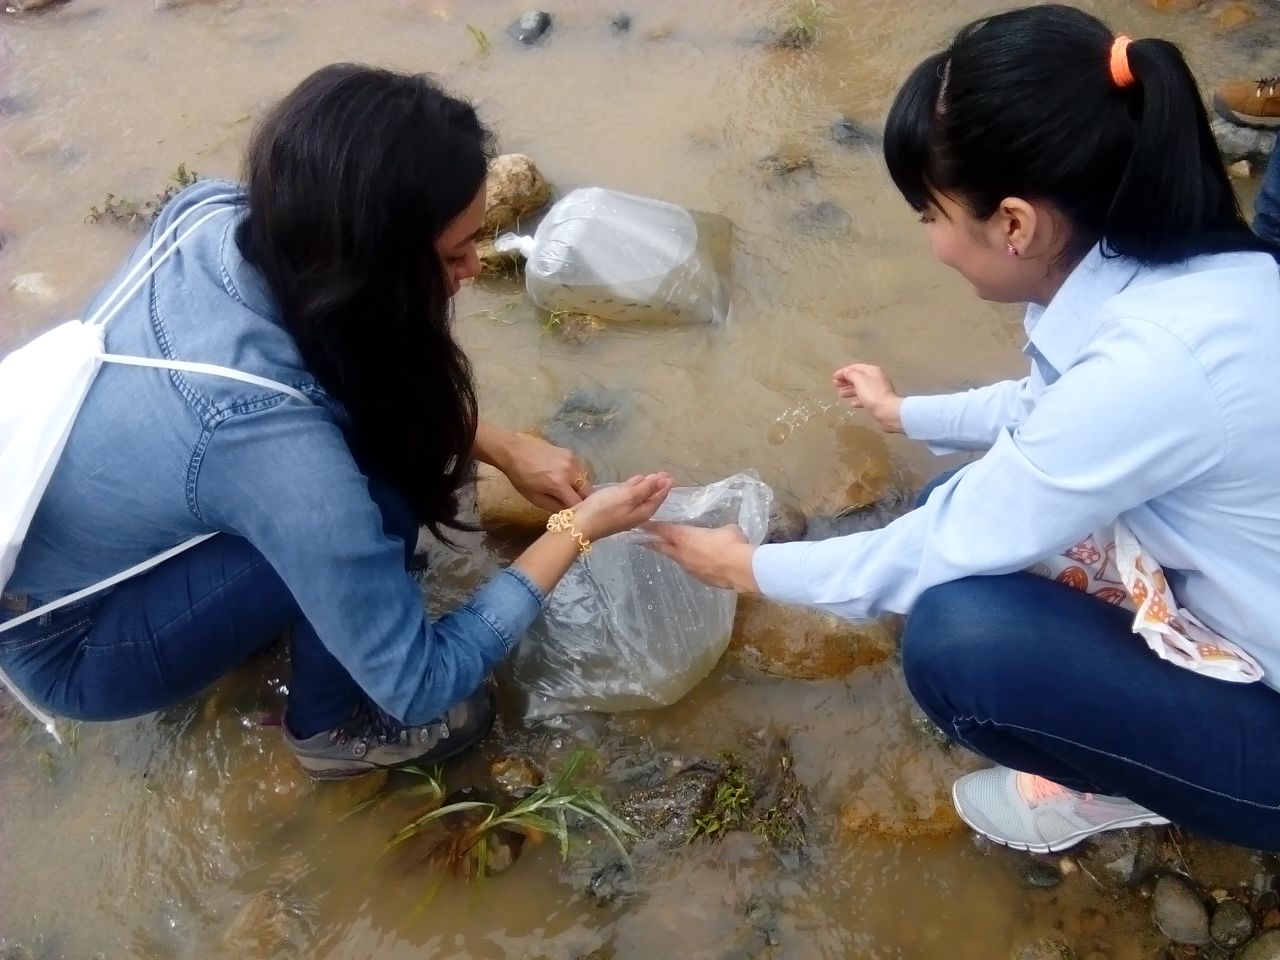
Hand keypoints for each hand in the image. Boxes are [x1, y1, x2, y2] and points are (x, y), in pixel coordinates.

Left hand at [498, 433, 593, 509]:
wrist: (514, 451)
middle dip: (583, 500)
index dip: (576, 512)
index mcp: (559, 483)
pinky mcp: (571, 453)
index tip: (572, 515)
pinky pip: (581, 470)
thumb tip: (568, 511)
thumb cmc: (521, 477)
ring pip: (587, 480)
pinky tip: (566, 479)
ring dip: (581, 488)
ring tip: (569, 491)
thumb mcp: (535, 498)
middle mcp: (570, 471)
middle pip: (588, 491)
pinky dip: (577, 477)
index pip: (578, 503)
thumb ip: (555, 506)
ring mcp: (572, 459)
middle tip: (573, 504)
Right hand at [573, 474, 673, 540]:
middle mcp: (636, 515)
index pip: (658, 499)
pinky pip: (627, 498)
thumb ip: (645, 488)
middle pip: (649, 499)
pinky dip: (632, 490)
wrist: (580, 524)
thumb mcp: (628, 496)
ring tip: (650, 477)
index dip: (664, 487)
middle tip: (663, 474)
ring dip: (645, 487)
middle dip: (656, 487)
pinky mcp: (612, 511)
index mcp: (643, 512)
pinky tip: (631, 483)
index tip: (670, 477)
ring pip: (638, 498)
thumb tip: (661, 481)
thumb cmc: (605, 509)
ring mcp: (623, 514)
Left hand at [643, 523, 758, 591]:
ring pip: (675, 559)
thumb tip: (722, 534)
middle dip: (652, 542)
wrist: (739, 568)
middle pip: (661, 546)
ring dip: (673, 554)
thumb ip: (718, 531)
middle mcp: (682, 552)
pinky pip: (690, 569)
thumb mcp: (726, 529)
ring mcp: (689, 567)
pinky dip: (691, 564)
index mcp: (685, 536)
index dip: (651, 527)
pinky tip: (698, 563)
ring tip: (673, 550)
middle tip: (644, 540)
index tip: (642, 526)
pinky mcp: (699, 578)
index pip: (663, 530)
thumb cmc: (731, 542)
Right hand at [832, 363, 903, 433]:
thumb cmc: (872, 394)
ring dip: (849, 390)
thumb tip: (845, 371)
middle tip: (835, 385)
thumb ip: (851, 374)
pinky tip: (852, 404)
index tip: (833, 377)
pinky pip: (865, 398)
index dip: (843, 371)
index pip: (855, 367)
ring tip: (840, 394)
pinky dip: (857, 399)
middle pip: (858, 377)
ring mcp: (877, 390)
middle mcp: (875, 378)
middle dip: (846, 381)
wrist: (887, 411)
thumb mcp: (859, 380)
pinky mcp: (878, 401)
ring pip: (861, 388)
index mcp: (872, 371)